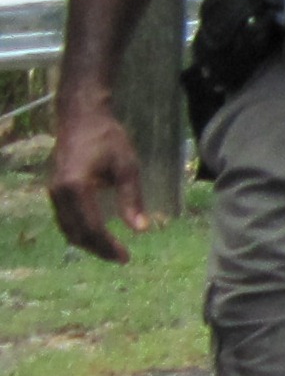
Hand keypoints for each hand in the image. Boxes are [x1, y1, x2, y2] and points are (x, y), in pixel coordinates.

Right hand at [46, 108, 149, 262]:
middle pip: (77, 233)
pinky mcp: (54, 190)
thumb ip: (132, 199)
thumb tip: (141, 230)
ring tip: (111, 251)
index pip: (92, 227)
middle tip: (121, 258)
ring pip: (68, 229)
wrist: (81, 118)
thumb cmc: (108, 139)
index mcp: (76, 187)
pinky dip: (79, 232)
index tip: (127, 257)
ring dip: (88, 243)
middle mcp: (59, 193)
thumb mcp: (127, 167)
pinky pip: (65, 219)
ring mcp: (53, 192)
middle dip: (99, 249)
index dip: (108, 246)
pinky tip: (97, 235)